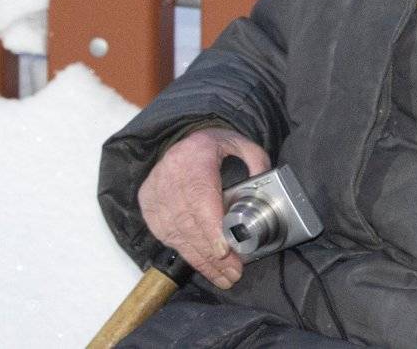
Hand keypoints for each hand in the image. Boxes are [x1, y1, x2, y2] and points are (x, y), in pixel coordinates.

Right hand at [137, 126, 271, 288]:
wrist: (178, 141)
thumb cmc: (211, 146)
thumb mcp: (238, 143)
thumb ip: (256, 160)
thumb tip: (267, 184)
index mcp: (194, 157)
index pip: (199, 196)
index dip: (210, 226)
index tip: (224, 249)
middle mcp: (169, 176)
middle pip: (189, 222)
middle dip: (212, 253)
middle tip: (234, 271)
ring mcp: (155, 193)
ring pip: (177, 234)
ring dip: (201, 259)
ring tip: (224, 276)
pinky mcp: (148, 207)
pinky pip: (167, 236)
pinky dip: (187, 253)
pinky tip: (205, 266)